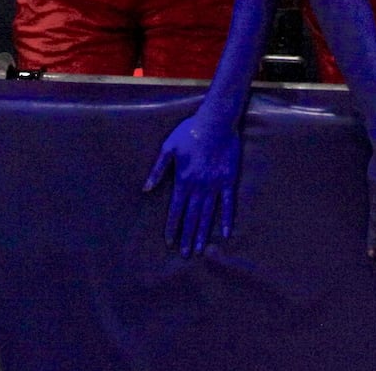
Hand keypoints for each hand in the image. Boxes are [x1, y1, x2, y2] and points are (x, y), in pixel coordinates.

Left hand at [144, 112, 242, 255]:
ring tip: (199, 249)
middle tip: (185, 254)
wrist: (217, 120)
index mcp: (183, 180)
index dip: (172, 227)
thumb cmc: (190, 131)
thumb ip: (157, 170)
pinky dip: (227, 218)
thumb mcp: (168, 147)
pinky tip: (225, 232)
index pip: (175, 210)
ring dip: (202, 232)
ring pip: (208, 213)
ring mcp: (215, 184)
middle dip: (187, 236)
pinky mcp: (229, 179)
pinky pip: (228, 202)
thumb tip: (145, 189)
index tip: (169, 242)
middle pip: (191, 216)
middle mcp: (199, 186)